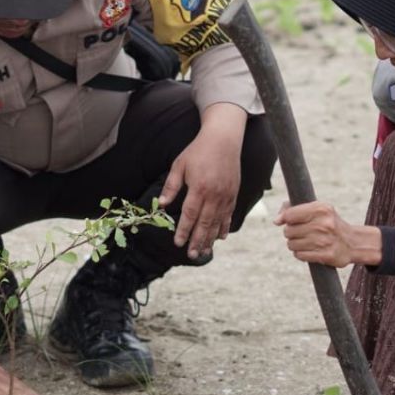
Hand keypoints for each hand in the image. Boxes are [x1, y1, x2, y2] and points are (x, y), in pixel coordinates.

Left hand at [159, 103, 245, 259]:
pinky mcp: (233, 194)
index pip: (190, 215)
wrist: (223, 140)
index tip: (177, 243)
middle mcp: (214, 195)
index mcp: (199, 188)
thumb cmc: (198, 151)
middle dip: (197, 241)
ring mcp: (226, 196)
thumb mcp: (179, 165)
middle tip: (191, 254)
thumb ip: (171, 186)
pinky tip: (220, 238)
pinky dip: (224, 228)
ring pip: (218, 223)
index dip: (184, 230)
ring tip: (203, 252)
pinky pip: (229, 215)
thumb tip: (161, 204)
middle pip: (205, 223)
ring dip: (210, 239)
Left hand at [274, 201, 378, 268]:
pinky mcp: (326, 255)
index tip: (285, 221)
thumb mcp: (317, 209)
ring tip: (306, 241)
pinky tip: (310, 249)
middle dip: (291, 233)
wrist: (353, 242)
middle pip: (288, 231)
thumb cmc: (329, 223)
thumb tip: (277, 220)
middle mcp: (324, 224)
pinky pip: (299, 255)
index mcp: (321, 209)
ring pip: (292, 244)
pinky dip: (301, 253)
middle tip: (301, 232)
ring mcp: (325, 241)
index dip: (284, 219)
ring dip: (295, 244)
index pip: (290, 215)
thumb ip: (293, 208)